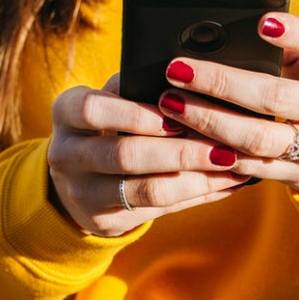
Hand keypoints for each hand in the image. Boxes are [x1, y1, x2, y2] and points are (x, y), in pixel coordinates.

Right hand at [46, 75, 250, 236]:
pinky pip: (159, 210)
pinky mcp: (106, 220)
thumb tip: (198, 79)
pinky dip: (196, 194)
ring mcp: (82, 192)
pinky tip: (225, 183)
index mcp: (66, 112)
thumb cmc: (109, 124)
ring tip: (232, 164)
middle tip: (223, 146)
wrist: (79, 177)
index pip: (94, 110)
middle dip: (180, 151)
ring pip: (147, 190)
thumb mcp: (111, 99)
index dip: (136, 114)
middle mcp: (66, 154)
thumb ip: (139, 89)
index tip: (178, 110)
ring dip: (197, 178)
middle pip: (125, 155)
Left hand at [157, 13, 298, 208]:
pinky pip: (250, 168)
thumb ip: (286, 48)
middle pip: (275, 97)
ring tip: (172, 103)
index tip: (262, 21)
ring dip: (208, 121)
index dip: (298, 34)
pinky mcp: (298, 176)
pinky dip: (214, 153)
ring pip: (257, 138)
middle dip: (221, 83)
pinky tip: (184, 137)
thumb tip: (218, 34)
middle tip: (179, 69)